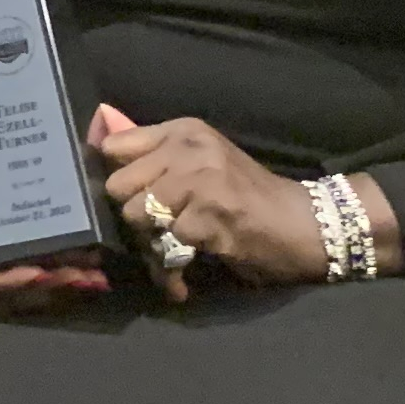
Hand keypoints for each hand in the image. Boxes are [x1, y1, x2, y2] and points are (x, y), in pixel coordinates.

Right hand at [0, 70, 112, 306]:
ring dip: (54, 287)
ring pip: (15, 286)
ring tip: (92, 277)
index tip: (39, 274)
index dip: (2, 283)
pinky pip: (27, 268)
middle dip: (39, 288)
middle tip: (80, 277)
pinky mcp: (4, 241)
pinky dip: (57, 273)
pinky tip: (86, 269)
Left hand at [92, 105, 324, 298]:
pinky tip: (186, 272)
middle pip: (120, 186)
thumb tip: (99, 160)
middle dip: (133, 214)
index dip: (114, 177)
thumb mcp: (202, 161)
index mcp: (183, 131)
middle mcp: (189, 149)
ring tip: (173, 249)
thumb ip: (157, 159)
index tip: (123, 198)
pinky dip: (172, 268)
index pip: (114, 147)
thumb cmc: (247, 194)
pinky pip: (166, 248)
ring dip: (151, 242)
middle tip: (155, 230)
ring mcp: (200, 182)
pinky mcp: (210, 218)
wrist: (305, 223)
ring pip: (139, 217)